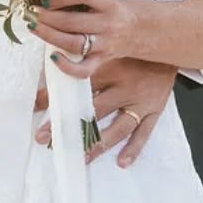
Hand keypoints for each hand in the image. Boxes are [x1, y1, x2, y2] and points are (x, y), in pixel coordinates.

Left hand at [29, 0, 142, 74]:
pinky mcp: (102, 60)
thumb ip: (86, 0)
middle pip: (73, 22)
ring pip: (73, 43)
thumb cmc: (120, 12)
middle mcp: (108, 24)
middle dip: (48, 17)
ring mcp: (105, 44)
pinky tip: (53, 56)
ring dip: (49, 35)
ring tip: (34, 27)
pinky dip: (67, 66)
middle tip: (31, 13)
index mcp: (111, 4)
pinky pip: (83, 69)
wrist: (148, 31)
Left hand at [33, 56, 177, 166]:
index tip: (34, 107)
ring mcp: (141, 100)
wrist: (168, 39)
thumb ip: (82, 57)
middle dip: (69, 126)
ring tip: (81, 157)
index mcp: (110, 67)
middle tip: (45, 139)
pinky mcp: (155, 108)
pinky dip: (134, 148)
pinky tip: (121, 162)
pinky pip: (145, 131)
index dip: (55, 96)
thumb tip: (51, 64)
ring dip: (98, 143)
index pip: (77, 85)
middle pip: (93, 110)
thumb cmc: (130, 46)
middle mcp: (125, 86)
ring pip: (118, 127)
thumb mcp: (105, 47)